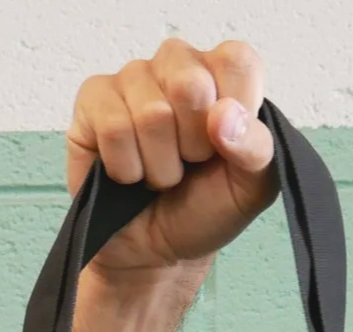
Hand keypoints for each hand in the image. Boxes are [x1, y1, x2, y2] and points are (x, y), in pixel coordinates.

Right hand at [68, 38, 279, 286]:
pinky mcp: (94, 99)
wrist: (156, 249)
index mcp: (223, 78)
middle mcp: (177, 67)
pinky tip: (130, 174)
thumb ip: (258, 150)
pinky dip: (128, 168)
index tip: (228, 148)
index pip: (237, 61)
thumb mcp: (250, 191)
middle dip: (195, 145)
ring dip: (161, 166)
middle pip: (191, 83)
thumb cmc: (204, 210)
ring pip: (151, 113)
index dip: (236, 111)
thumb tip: (225, 114)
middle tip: (191, 164)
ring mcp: (133, 78)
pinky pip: (114, 127)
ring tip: (161, 175)